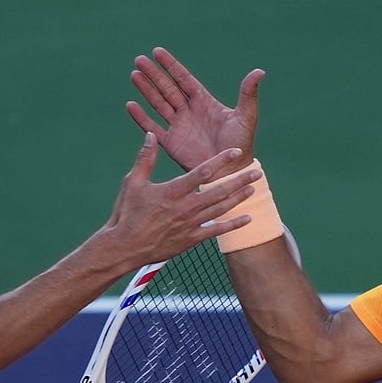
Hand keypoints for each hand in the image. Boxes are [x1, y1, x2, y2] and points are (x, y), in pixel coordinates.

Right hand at [101, 132, 260, 266]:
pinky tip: (247, 219)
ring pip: (221, 209)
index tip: (236, 151)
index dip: (221, 160)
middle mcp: (186, 207)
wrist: (125, 247)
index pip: (203, 171)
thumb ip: (145, 159)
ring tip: (254, 189)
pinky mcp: (191, 239)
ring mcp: (190, 224)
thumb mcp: (132, 183)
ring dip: (239, 198)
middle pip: (219, 191)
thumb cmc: (127, 214)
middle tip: (256, 171)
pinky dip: (233, 225)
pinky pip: (216, 231)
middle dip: (239, 180)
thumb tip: (150, 135)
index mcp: (173, 190)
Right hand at [128, 46, 264, 173]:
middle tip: (138, 60)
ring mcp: (178, 126)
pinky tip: (131, 105)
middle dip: (153, 74)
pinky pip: (153, 127)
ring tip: (134, 75)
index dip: (170, 65)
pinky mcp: (171, 143)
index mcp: (204, 102)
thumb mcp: (246, 116)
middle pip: (167, 88)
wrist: (230, 172)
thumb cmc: (241, 144)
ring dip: (146, 90)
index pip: (183, 79)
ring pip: (158, 103)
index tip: (156, 52)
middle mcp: (189, 111)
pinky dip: (141, 117)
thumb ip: (248, 94)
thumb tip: (260, 71)